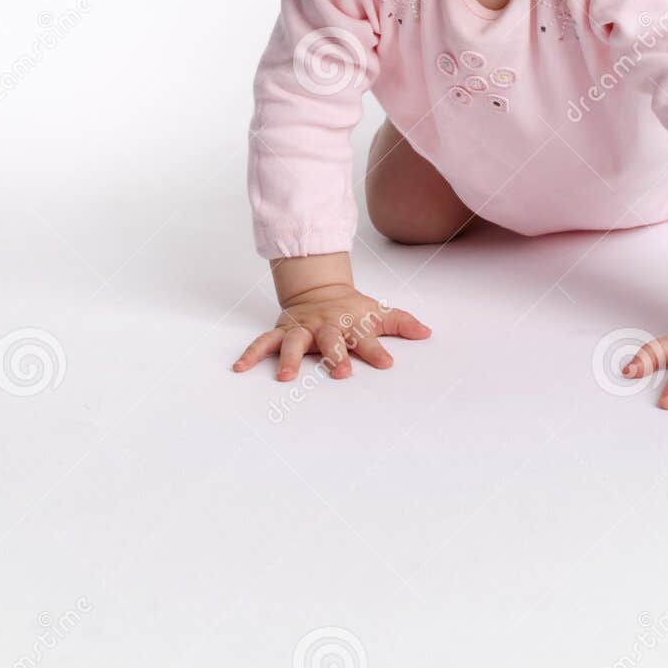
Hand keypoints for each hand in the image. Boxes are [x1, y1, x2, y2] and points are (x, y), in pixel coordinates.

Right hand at [232, 282, 430, 381]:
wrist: (319, 289)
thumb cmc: (351, 308)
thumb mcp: (377, 312)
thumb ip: (401, 323)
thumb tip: (427, 332)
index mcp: (350, 322)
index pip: (367, 337)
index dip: (377, 350)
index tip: (388, 363)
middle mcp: (325, 326)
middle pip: (330, 340)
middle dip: (335, 355)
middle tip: (341, 372)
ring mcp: (301, 329)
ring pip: (294, 342)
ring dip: (291, 359)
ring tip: (287, 377)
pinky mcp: (282, 331)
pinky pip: (264, 343)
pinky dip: (251, 354)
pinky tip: (240, 367)